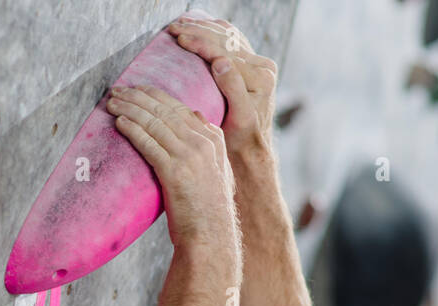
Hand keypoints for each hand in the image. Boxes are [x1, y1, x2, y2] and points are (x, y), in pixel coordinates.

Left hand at [106, 84, 236, 250]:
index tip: (137, 89)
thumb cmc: (207, 210)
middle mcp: (203, 143)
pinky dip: (132, 130)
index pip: (180, 108)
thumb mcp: (216, 170)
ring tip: (112, 102)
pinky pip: (148, 143)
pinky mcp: (174, 172)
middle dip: (138, 97)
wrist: (210, 237)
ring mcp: (190, 156)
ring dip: (130, 109)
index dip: (156, 96)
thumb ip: (208, 143)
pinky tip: (119, 122)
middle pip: (165, 110)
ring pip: (155, 123)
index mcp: (213, 140)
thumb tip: (195, 114)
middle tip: (117, 90)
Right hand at [167, 15, 277, 163]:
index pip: (226, 52)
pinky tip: (199, 27)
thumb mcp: (239, 118)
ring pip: (228, 37)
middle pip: (227, 40)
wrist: (251, 148)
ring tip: (181, 25)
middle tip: (175, 28)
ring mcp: (259, 64)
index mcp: (261, 78)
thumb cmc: (241, 140)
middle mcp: (263, 67)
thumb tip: (219, 61)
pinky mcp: (252, 65)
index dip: (201, 43)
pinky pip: (232, 41)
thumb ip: (233, 88)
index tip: (179, 38)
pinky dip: (214, 32)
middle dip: (199, 31)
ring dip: (204, 28)